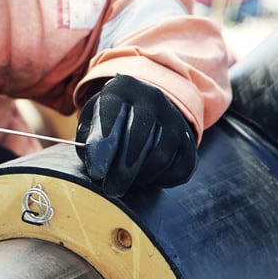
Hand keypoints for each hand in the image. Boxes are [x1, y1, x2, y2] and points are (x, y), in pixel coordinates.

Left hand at [75, 74, 196, 196]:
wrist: (145, 106)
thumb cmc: (109, 117)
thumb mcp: (92, 119)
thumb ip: (88, 140)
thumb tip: (96, 168)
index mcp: (122, 89)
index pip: (111, 116)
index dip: (103, 148)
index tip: (97, 173)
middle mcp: (152, 98)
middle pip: (138, 140)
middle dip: (122, 171)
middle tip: (111, 190)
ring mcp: (174, 117)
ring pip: (160, 156)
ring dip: (141, 176)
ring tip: (126, 182)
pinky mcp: (189, 137)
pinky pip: (182, 167)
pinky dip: (164, 179)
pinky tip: (148, 178)